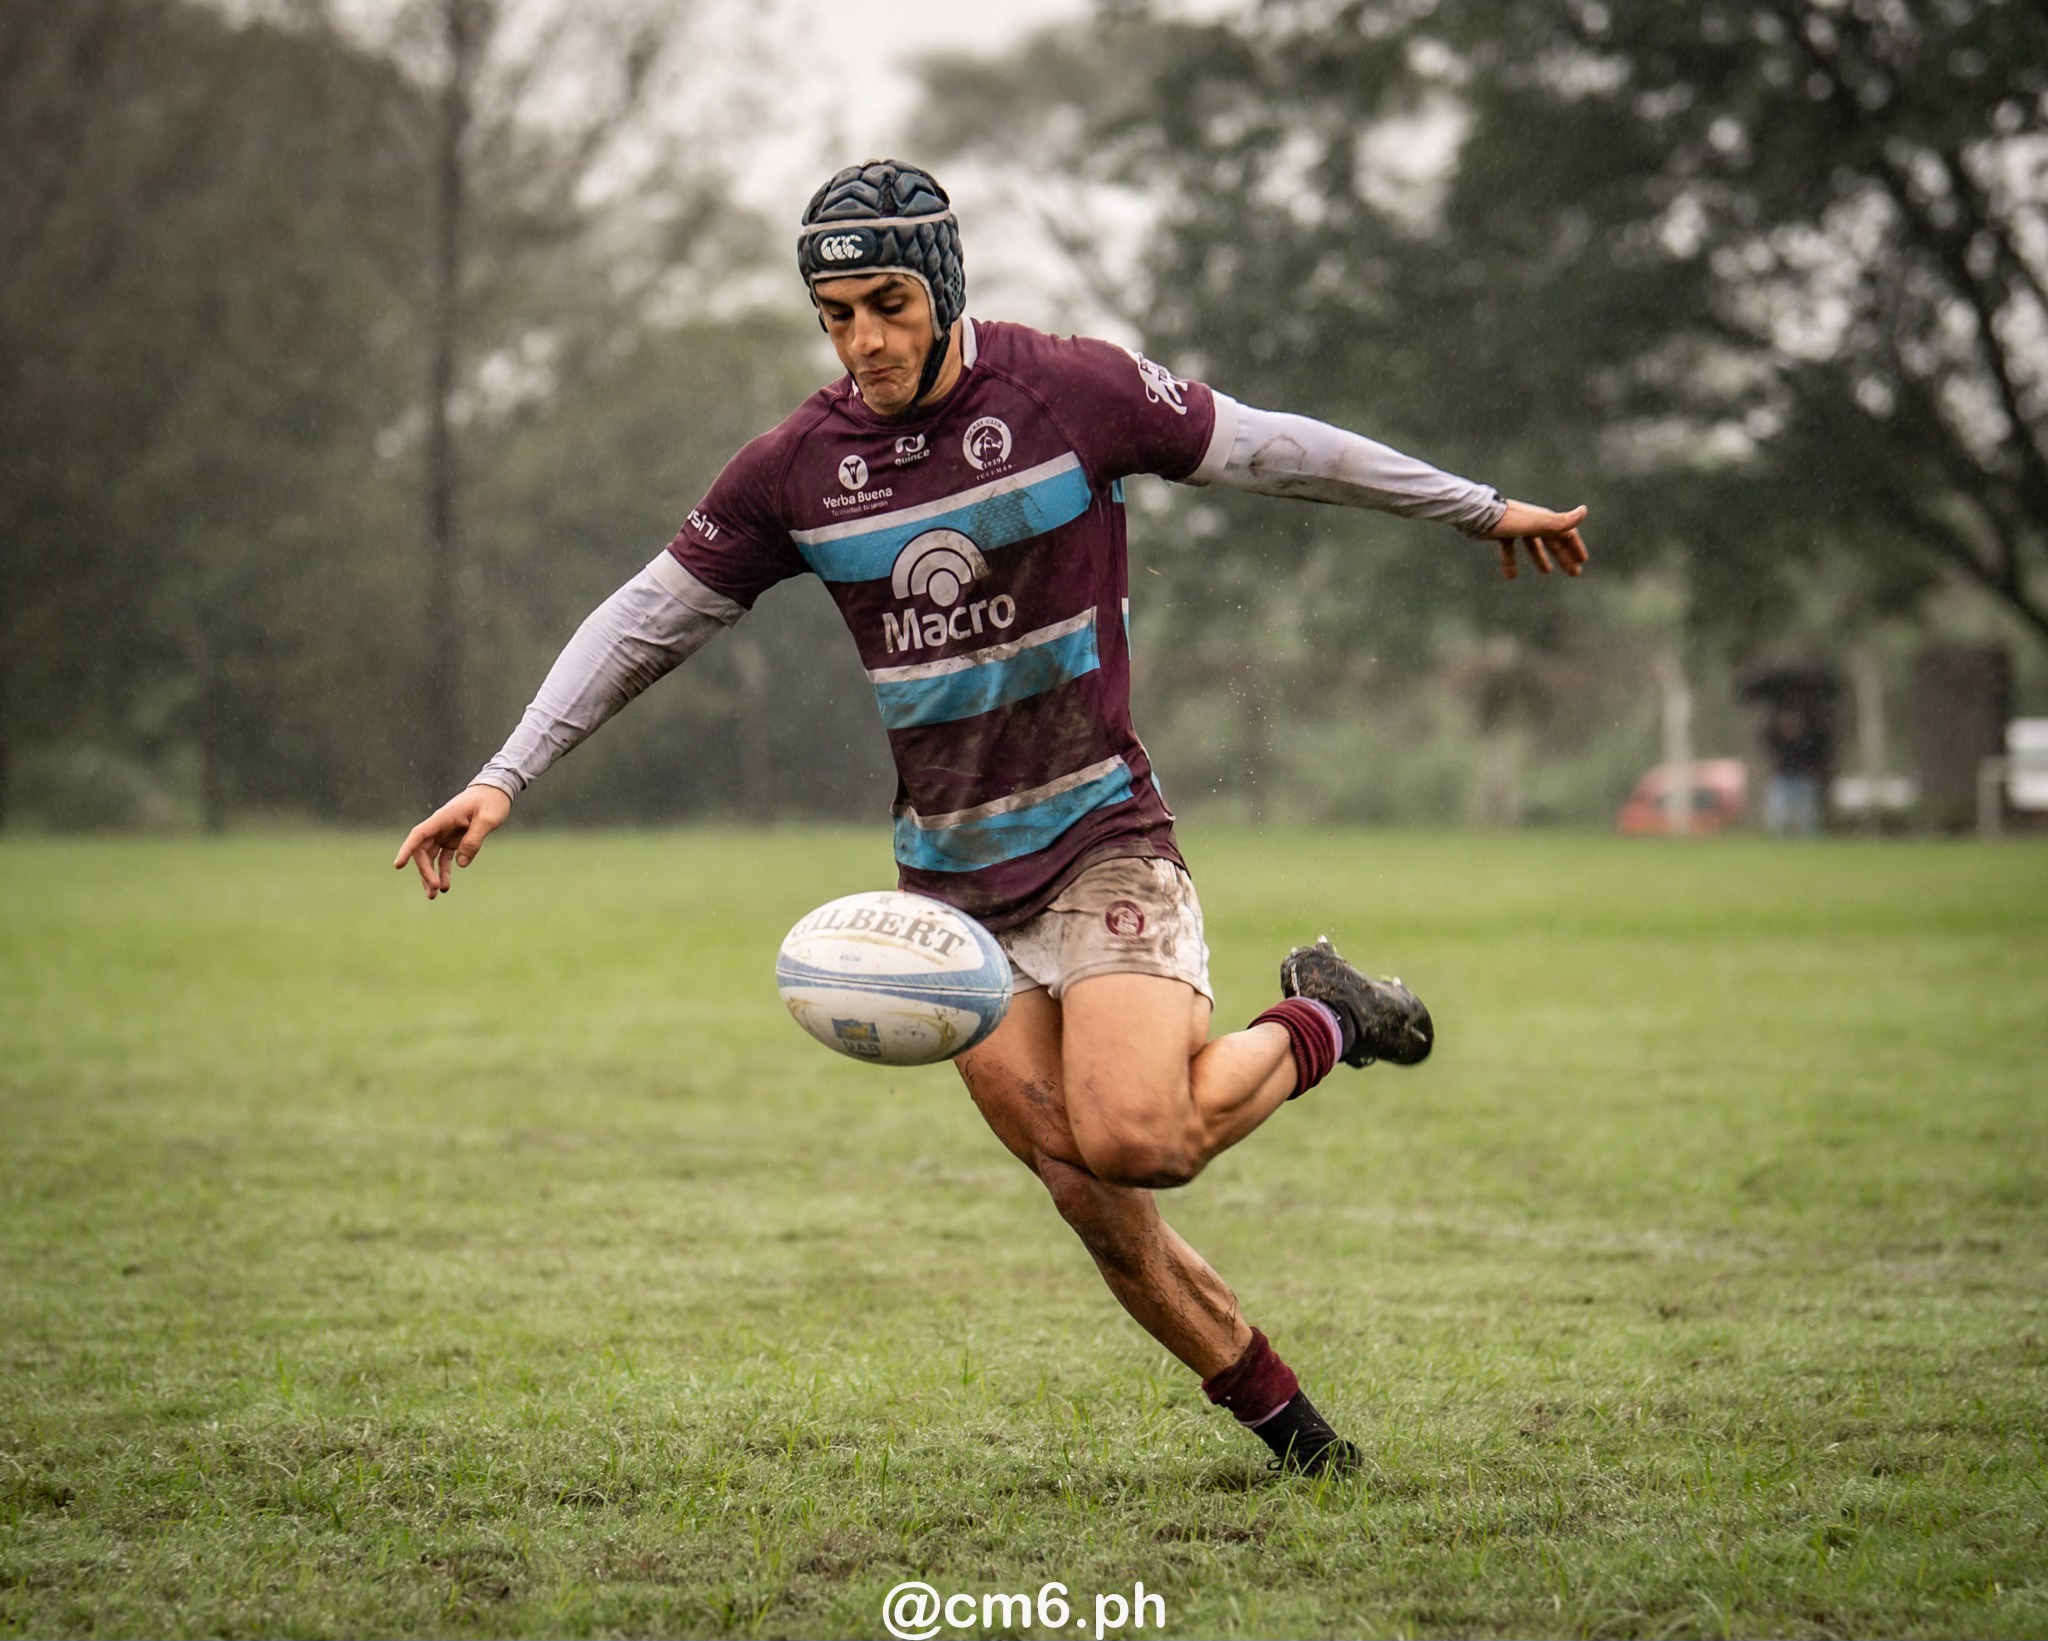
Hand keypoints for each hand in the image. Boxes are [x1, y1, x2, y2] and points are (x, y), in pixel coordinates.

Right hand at [392, 784, 511, 899]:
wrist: (497, 791)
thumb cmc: (492, 801)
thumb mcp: (488, 820)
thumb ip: (474, 840)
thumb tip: (461, 863)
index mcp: (443, 818)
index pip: (419, 834)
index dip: (407, 849)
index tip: (398, 865)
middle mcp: (440, 827)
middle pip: (423, 850)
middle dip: (425, 871)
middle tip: (434, 889)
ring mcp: (445, 834)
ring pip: (431, 857)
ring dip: (431, 875)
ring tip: (434, 895)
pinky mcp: (453, 840)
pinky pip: (443, 858)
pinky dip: (443, 871)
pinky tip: (446, 886)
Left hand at [1485, 500, 1588, 579]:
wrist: (1477, 515)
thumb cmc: (1508, 520)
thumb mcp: (1537, 523)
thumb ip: (1560, 522)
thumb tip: (1584, 511)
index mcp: (1543, 520)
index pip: (1566, 533)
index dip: (1575, 546)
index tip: (1582, 561)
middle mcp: (1532, 522)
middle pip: (1552, 541)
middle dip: (1564, 556)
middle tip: (1574, 573)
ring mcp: (1517, 527)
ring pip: (1532, 545)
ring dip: (1540, 558)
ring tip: (1546, 572)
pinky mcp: (1501, 533)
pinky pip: (1509, 549)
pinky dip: (1511, 562)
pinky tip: (1511, 576)